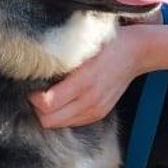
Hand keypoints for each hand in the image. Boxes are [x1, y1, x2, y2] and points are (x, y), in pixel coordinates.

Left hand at [28, 27, 145, 127]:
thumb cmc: (107, 43)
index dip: (33, 97)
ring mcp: (95, 110)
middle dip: (37, 108)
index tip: (31, 85)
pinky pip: (72, 122)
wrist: (136, 52)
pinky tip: (64, 99)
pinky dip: (62, 114)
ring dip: (50, 113)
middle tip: (37, 91)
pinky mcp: (99, 114)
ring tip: (49, 94)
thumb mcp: (81, 46)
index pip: (46, 104)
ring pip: (59, 124)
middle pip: (49, 121)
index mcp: (83, 82)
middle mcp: (89, 101)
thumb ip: (60, 61)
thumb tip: (34, 69)